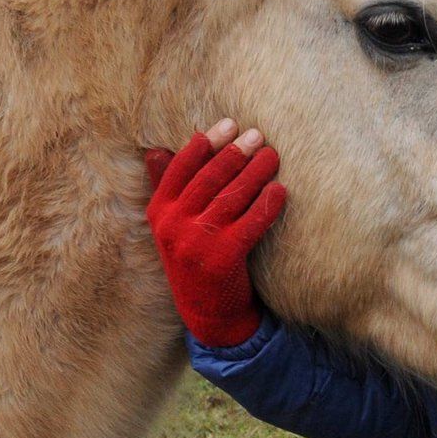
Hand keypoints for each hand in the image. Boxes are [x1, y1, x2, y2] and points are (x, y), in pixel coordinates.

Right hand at [143, 118, 286, 347]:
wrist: (208, 314)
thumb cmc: (194, 260)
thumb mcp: (172, 227)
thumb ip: (166, 189)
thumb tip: (156, 149)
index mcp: (159, 212)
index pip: (181, 168)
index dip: (205, 144)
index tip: (227, 124)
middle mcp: (174, 226)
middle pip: (209, 179)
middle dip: (235, 152)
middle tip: (257, 134)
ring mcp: (198, 243)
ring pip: (232, 197)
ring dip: (256, 172)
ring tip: (272, 155)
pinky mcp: (223, 258)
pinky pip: (250, 223)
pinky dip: (267, 205)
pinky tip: (280, 189)